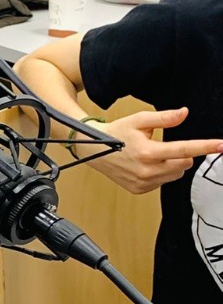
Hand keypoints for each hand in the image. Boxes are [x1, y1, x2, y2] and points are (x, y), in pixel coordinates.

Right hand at [91, 107, 222, 194]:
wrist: (94, 150)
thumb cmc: (117, 132)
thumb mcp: (140, 120)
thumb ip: (164, 118)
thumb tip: (184, 113)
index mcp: (148, 152)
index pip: (185, 149)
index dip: (205, 147)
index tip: (221, 146)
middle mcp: (146, 170)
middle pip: (184, 164)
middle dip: (184, 155)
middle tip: (169, 145)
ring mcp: (143, 183)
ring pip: (175, 175)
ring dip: (173, 165)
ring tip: (155, 155)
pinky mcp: (140, 189)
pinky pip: (163, 182)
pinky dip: (162, 173)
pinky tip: (147, 165)